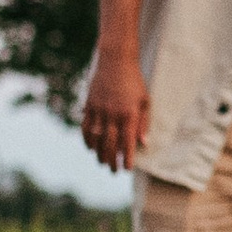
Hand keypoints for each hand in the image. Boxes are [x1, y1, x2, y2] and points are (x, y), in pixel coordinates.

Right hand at [81, 48, 151, 176]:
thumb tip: (143, 143)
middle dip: (112, 160)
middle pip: (110, 143)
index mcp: (129, 114)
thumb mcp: (145, 101)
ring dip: (98, 153)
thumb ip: (143, 123)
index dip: (127, 157)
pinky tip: (90, 148)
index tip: (127, 169)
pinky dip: (87, 139)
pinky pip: (86, 126)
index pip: (128, 142)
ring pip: (97, 138)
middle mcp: (113, 114)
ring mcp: (99, 110)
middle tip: (113, 171)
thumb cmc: (134, 82)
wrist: (116, 61)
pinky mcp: (90, 105)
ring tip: (101, 162)